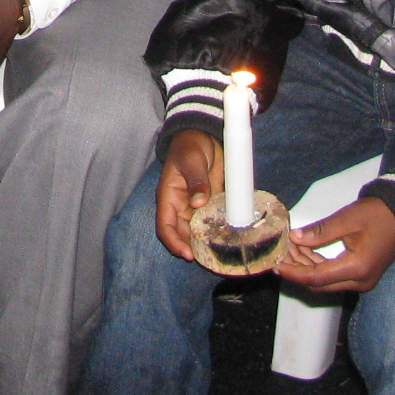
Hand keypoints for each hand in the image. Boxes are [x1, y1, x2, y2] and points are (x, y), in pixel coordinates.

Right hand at [156, 130, 224, 259]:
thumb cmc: (190, 146)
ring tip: (218, 253)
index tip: (187, 254)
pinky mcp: (210, 204)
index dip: (173, 242)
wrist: (203, 136)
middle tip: (207, 258)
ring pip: (197, 231)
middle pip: (182, 234)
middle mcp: (181, 206)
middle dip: (191, 248)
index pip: (165, 226)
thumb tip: (198, 202)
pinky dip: (218, 231)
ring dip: (205, 242)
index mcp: (169, 197)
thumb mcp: (191, 160)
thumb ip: (195, 180)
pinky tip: (229, 238)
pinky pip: (212, 221)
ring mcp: (196, 206)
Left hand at [275, 197, 394, 293]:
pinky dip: (318, 265)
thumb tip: (295, 239)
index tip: (276, 265)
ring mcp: (362, 281)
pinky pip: (334, 276)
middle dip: (297, 270)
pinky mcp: (362, 276)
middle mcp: (360, 281)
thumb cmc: (378, 215)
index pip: (316, 277)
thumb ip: (320, 232)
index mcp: (356, 269)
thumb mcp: (347, 219)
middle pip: (319, 284)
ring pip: (326, 281)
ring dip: (306, 267)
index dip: (293, 272)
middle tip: (279, 254)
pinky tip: (304, 251)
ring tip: (289, 248)